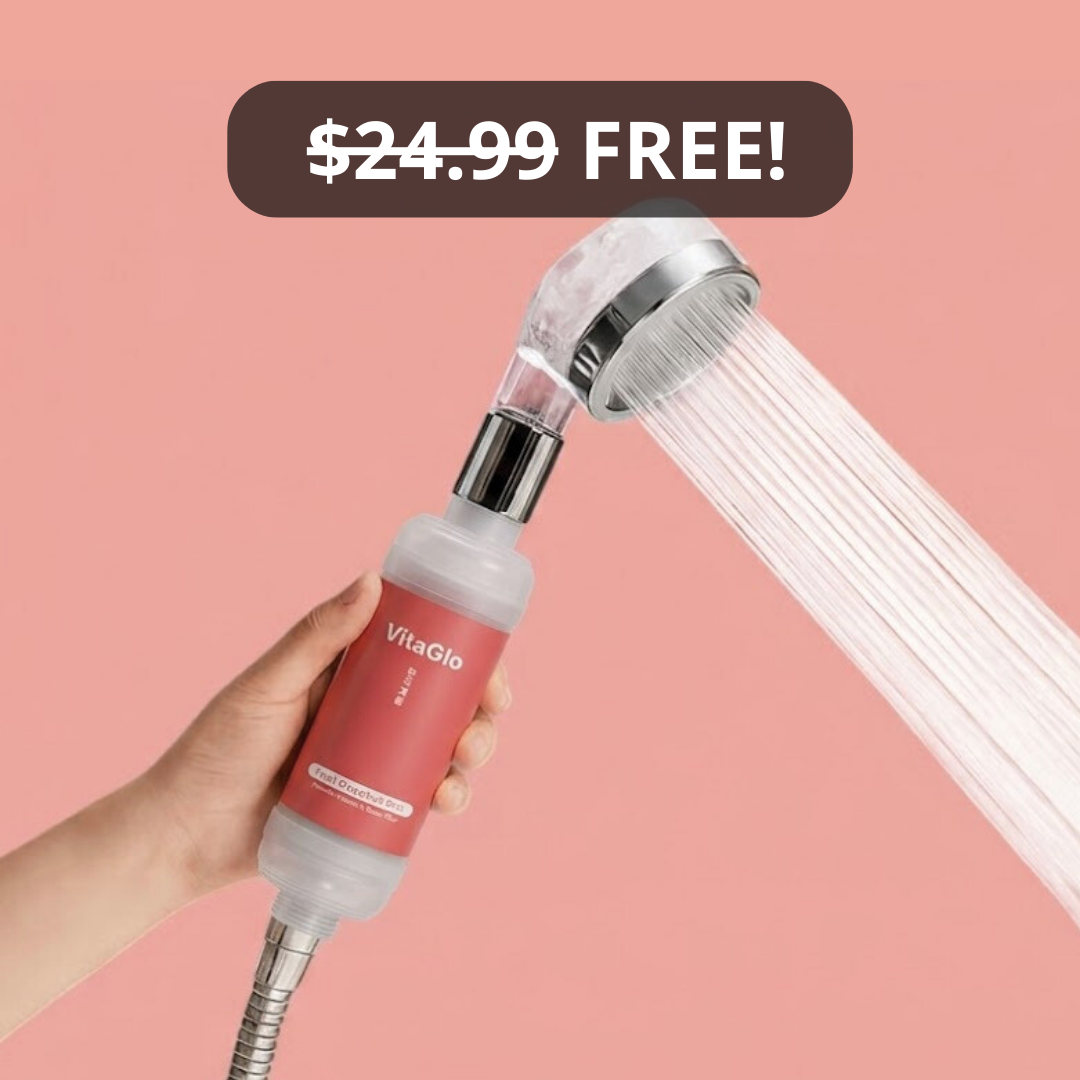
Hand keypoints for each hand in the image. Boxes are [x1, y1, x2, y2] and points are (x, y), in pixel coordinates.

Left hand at [146, 572, 511, 898]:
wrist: (182, 839)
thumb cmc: (214, 753)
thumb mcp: (268, 686)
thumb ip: (317, 637)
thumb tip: (372, 580)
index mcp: (346, 674)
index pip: (418, 651)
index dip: (464, 653)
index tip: (490, 663)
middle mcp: (366, 714)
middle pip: (443, 702)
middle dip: (478, 709)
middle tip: (485, 719)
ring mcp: (369, 763)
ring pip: (441, 750)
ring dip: (469, 753)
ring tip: (461, 766)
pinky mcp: (368, 808)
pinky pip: (419, 798)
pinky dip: (445, 796)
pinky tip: (444, 801)